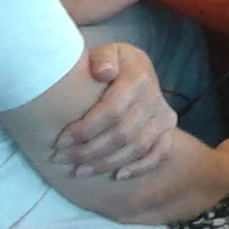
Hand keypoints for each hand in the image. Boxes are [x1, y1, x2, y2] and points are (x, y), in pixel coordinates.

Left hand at [52, 43, 172, 180]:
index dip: (85, 130)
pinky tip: (118, 176)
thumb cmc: (110, 64)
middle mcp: (155, 97)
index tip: (60, 141)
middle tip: (62, 160)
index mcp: (138, 77)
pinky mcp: (168, 129)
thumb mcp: (105, 52)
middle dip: (89, 151)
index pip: (111, 111)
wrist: (132, 68)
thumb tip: (104, 72)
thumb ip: (102, 58)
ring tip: (79, 171)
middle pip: (123, 133)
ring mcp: (164, 115)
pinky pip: (160, 153)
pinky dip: (140, 167)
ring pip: (137, 147)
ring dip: (106, 163)